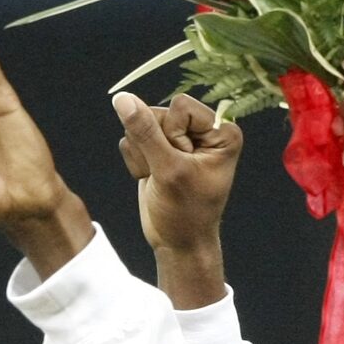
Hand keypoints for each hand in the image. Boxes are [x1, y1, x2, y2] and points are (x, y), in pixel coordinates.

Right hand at [113, 91, 240, 309]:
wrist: (177, 243)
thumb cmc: (185, 212)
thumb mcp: (168, 171)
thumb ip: (145, 133)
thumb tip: (123, 100)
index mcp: (220, 130)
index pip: (180, 107)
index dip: (172, 135)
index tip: (182, 162)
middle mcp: (202, 130)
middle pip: (158, 113)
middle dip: (154, 145)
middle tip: (167, 173)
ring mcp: (177, 139)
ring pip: (140, 124)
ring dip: (142, 155)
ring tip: (159, 177)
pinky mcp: (157, 149)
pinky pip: (131, 139)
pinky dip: (135, 161)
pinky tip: (150, 178)